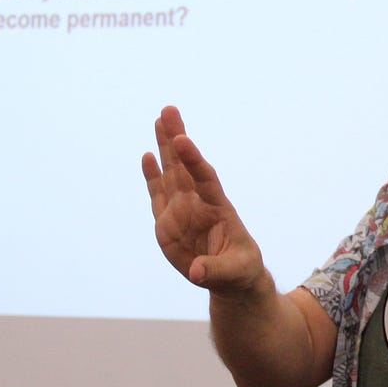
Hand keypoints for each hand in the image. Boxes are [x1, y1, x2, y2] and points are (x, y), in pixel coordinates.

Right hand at [142, 106, 263, 292]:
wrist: (231, 277)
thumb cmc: (239, 270)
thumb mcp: (233, 273)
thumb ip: (214, 271)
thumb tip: (197, 273)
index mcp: (218, 208)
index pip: (205, 179)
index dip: (193, 159)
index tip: (183, 139)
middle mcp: (198, 202)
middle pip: (185, 165)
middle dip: (177, 137)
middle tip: (168, 109)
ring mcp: (182, 209)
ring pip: (171, 172)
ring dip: (165, 146)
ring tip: (160, 119)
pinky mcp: (168, 222)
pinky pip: (158, 194)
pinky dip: (152, 176)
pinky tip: (148, 155)